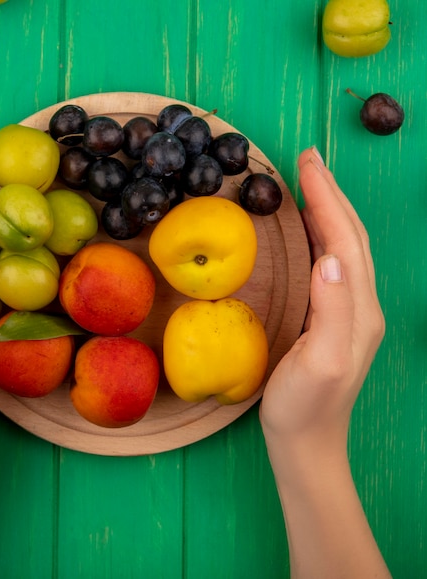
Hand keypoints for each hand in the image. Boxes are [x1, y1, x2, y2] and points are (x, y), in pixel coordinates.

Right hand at [258, 147, 388, 577]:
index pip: (345, 240)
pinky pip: (332, 265)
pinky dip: (321, 237)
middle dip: (330, 195)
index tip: (306, 163)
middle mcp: (361, 305)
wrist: (307, 444)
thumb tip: (330, 257)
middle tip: (306, 161)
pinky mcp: (333, 320)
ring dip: (328, 211)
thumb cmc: (303, 407)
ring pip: (344, 248)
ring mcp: (349, 313)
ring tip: (307, 185)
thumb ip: (331, 310)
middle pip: (350, 237)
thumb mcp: (317, 361)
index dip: (327, 199)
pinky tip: (308, 233)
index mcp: (358, 309)